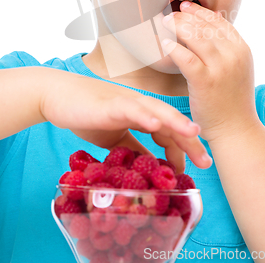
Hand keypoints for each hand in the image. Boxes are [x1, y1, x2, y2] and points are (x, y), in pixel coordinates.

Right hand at [39, 69, 212, 173]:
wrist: (57, 96)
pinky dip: (144, 115)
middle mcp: (140, 106)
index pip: (170, 131)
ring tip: (193, 133)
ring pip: (157, 111)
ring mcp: (126, 102)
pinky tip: (156, 123)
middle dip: (190, 140)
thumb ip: (133, 148)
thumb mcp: (114, 138)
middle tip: (207, 159)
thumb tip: (150, 165)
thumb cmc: (85, 114)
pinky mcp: (110, 103)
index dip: (184, 148)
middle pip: (170, 122)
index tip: (196, 166)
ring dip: (176, 122)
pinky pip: (130, 108)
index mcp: (142, 114)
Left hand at [161, 1, 259, 142]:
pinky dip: (174, 48)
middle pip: (206, 26)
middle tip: (170, 14)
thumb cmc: (232, 100)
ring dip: (177, 26)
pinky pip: (186, 58)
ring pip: (196, 37)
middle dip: (185, 17)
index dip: (200, 12)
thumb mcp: (238, 69)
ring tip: (164, 23)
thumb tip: (212, 24)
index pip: (219, 21)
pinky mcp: (205, 81)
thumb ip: (227, 48)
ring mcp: (220, 67)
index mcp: (242, 49)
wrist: (236, 129)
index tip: (186, 7)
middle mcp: (234, 55)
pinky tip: (163, 44)